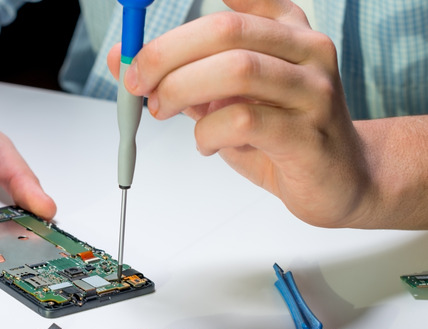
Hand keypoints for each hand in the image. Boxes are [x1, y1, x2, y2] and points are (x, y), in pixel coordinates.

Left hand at [108, 0, 374, 227]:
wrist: (341, 179)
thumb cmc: (279, 132)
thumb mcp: (223, 95)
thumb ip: (180, 74)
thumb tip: (120, 59)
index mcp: (286, 28)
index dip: (190, 7)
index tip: (146, 20)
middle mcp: (306, 50)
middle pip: (226, 29)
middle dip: (167, 53)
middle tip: (139, 80)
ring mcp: (313, 90)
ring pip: (237, 70)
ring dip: (183, 90)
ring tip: (164, 110)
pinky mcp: (308, 134)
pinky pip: (244, 121)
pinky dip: (208, 133)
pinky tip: (207, 144)